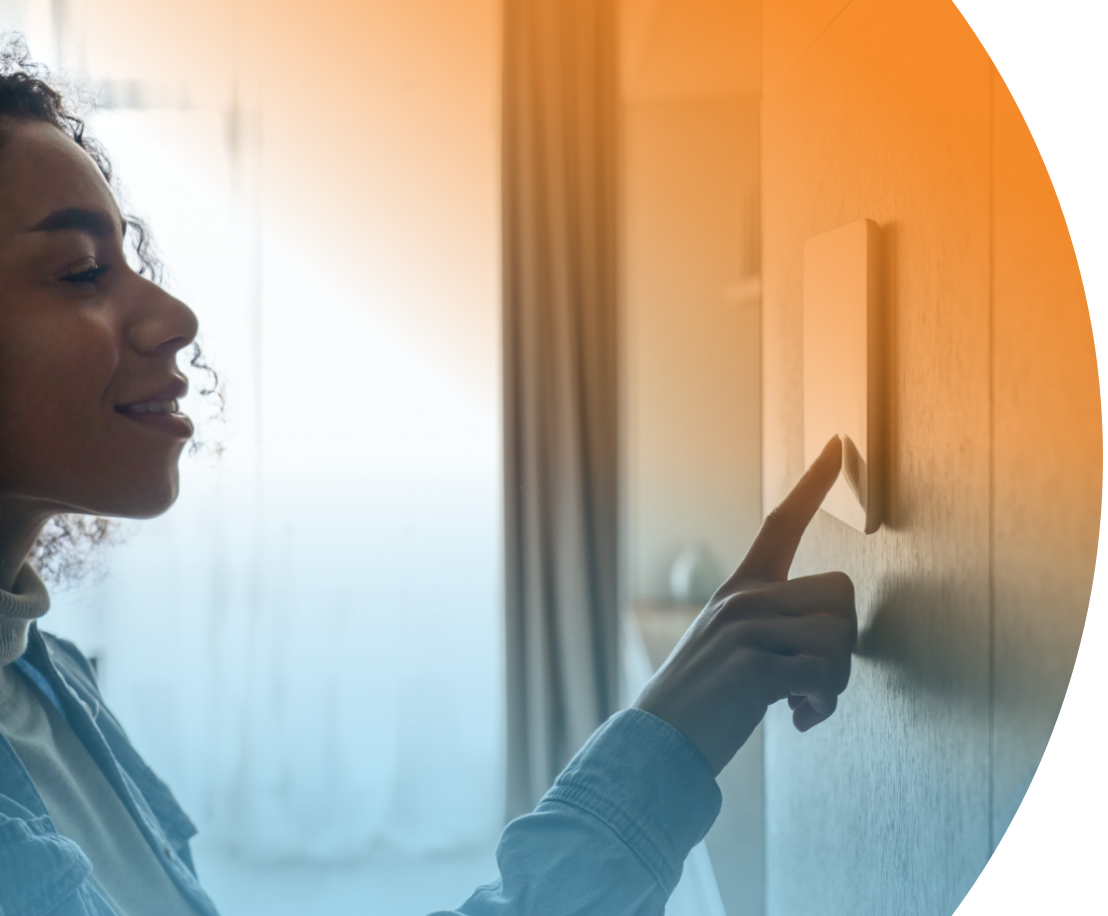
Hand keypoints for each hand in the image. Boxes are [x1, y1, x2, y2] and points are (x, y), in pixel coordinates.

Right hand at [633, 436, 856, 775]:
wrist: (659, 741)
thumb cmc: (705, 698)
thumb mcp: (733, 644)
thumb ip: (775, 625)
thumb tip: (832, 640)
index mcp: (741, 588)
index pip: (781, 523)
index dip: (814, 484)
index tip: (838, 444)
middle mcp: (744, 598)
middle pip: (840, 593)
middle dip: (845, 642)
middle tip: (815, 680)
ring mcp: (746, 629)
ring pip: (838, 636)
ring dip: (835, 682)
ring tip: (802, 702)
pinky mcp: (753, 666)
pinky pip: (825, 675)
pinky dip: (821, 706)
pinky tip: (796, 719)